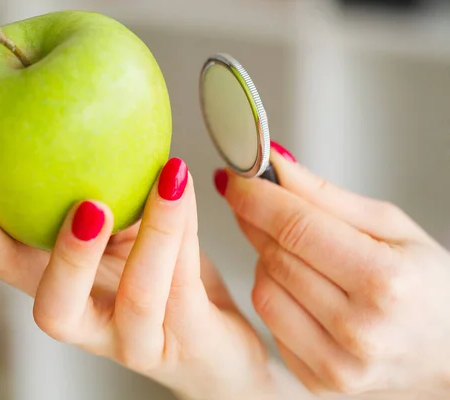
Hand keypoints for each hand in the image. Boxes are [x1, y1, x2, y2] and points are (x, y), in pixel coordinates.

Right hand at [0, 158, 270, 399]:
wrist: (220, 346)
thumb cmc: (169, 286)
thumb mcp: (131, 239)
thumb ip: (110, 203)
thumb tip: (82, 131)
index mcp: (74, 294)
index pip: (15, 274)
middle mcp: (97, 325)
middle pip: (56, 311)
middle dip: (66, 259)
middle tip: (85, 207)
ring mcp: (141, 339)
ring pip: (139, 297)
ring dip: (153, 233)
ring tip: (166, 178)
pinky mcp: (189, 341)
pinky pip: (186, 284)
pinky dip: (187, 230)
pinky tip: (185, 188)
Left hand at [216, 148, 449, 398]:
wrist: (449, 353)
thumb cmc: (428, 285)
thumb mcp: (391, 226)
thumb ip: (325, 196)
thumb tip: (272, 164)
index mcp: (386, 282)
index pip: (297, 228)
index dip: (256, 197)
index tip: (236, 177)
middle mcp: (360, 330)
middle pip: (275, 256)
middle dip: (258, 221)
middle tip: (259, 203)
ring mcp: (337, 364)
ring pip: (263, 290)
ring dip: (267, 260)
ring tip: (296, 252)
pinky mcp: (318, 381)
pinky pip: (269, 321)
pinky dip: (276, 294)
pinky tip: (302, 287)